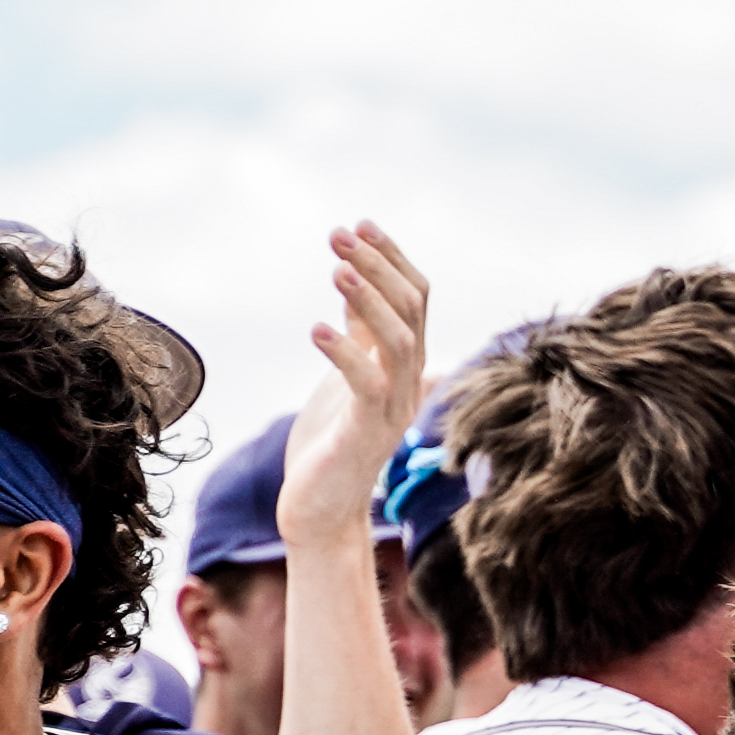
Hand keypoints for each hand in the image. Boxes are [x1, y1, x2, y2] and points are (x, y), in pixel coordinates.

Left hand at [283, 220, 434, 558]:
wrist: (323, 509)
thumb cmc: (332, 441)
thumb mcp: (346, 373)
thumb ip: (358, 332)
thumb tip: (352, 277)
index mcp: (405, 365)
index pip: (417, 298)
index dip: (392, 259)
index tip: (360, 225)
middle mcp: (408, 382)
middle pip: (412, 311)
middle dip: (378, 267)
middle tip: (339, 235)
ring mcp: (392, 408)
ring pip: (401, 342)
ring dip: (370, 301)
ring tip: (336, 268)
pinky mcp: (366, 432)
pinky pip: (368, 384)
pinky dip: (345, 352)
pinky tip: (317, 328)